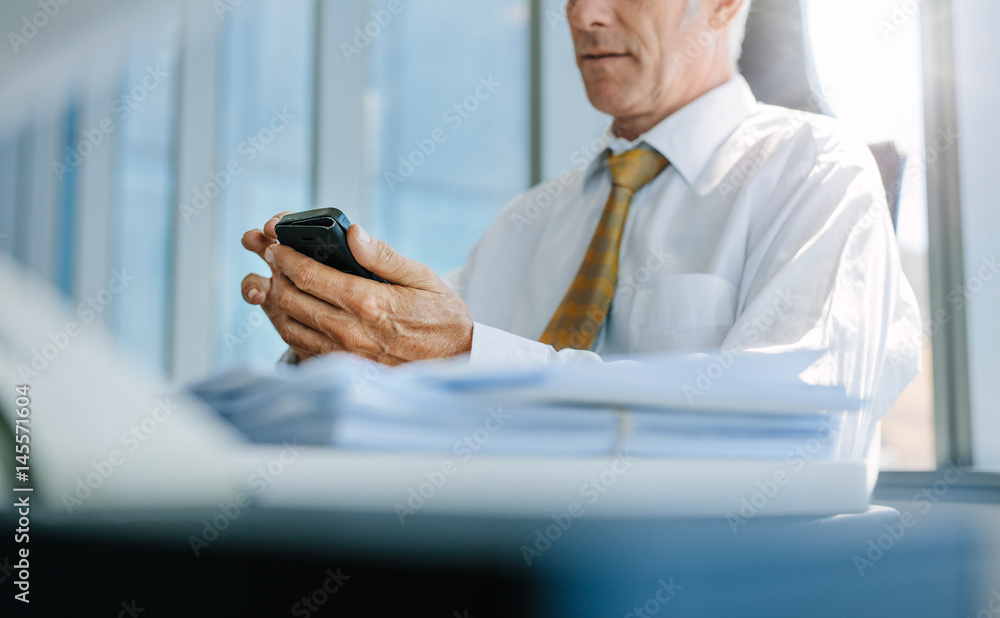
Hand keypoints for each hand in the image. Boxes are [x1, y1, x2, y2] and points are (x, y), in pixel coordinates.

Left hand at [247, 216, 473, 364]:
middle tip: (267, 256)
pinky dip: (287, 328)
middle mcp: (351, 331)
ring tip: (270, 282)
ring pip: (290, 326)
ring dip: (274, 302)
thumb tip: (351, 233)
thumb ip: (382, 256)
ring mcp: (344, 355)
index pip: (308, 274)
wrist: (456, 362)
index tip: (274, 242)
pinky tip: (288, 314)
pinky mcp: (344, 371)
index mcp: (368, 302)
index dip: (284, 255)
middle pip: (291, 299)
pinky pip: (301, 349)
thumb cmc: (441, 317)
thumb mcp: (421, 277)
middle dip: (273, 273)